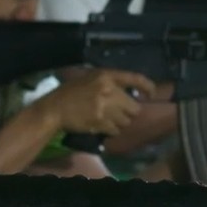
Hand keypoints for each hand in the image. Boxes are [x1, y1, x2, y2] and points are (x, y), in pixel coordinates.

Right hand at [41, 69, 157, 136]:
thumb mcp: (89, 78)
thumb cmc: (70, 92)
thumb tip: (131, 92)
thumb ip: (109, 82)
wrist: (54, 109)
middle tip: (119, 112)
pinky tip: (101, 126)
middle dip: (129, 111)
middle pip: (134, 107)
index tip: (152, 94)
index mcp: (106, 76)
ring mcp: (105, 108)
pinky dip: (111, 130)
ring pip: (126, 121)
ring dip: (120, 122)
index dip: (148, 87)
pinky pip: (116, 130)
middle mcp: (109, 91)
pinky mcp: (100, 122)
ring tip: (108, 120)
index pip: (135, 78)